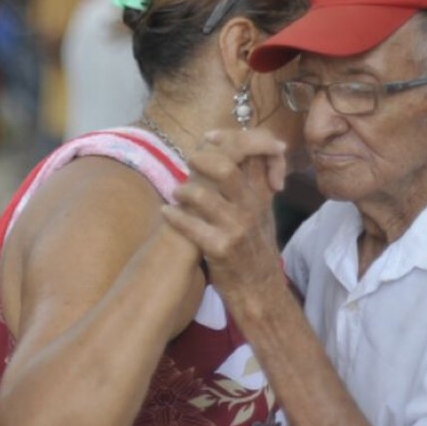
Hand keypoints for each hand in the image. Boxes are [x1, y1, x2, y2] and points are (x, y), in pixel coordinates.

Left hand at [161, 129, 286, 303]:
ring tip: (176, 193)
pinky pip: (191, 227)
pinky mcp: (220, 249)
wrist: (259, 287)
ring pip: (204, 196)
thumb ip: (251, 180)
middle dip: (201, 159)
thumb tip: (235, 149)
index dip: (228, 138)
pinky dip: (174, 216)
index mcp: (258, 194)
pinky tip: (166, 213)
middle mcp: (250, 207)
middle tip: (189, 161)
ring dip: (183, 190)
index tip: (209, 137)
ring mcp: (236, 228)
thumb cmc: (253, 246)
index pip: (250, 152)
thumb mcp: (260, 210)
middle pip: (226, 168)